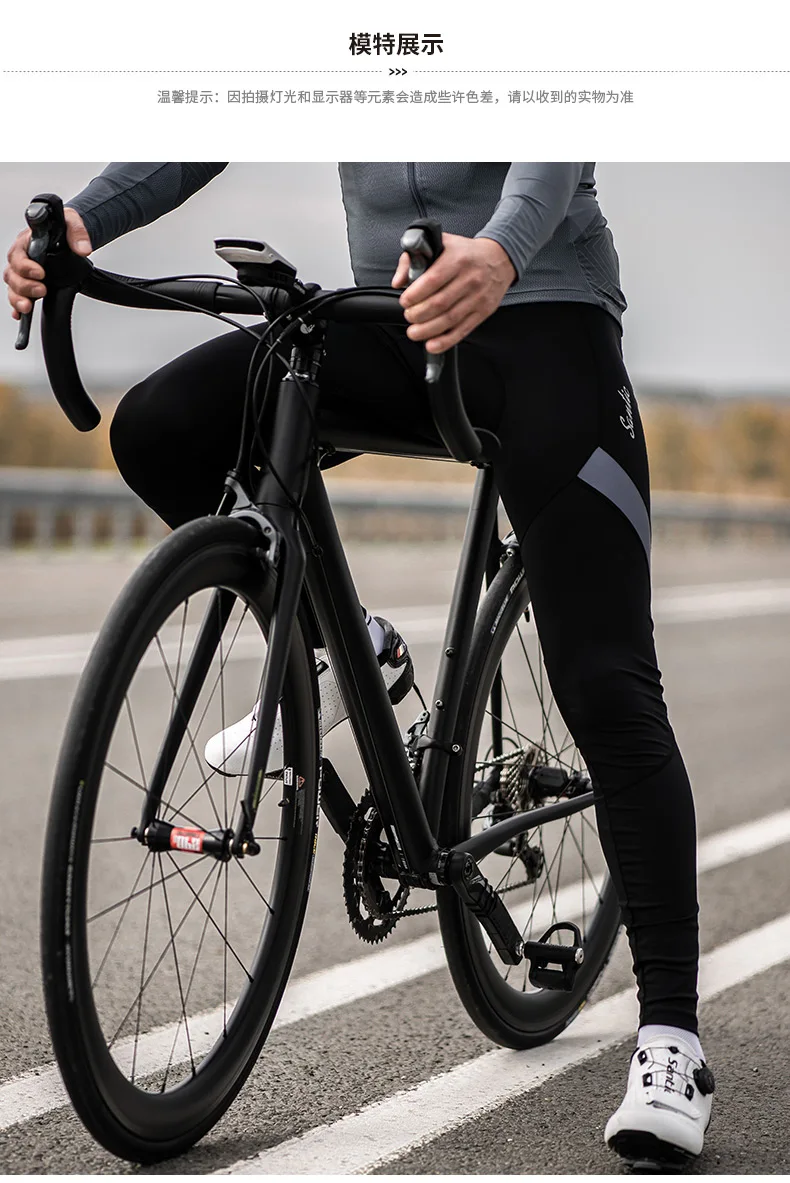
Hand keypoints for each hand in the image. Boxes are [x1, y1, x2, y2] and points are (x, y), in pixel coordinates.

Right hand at [5, 207, 91, 320]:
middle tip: (41, 290)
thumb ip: (77, 233)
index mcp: (27, 241)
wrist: (66, 231)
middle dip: (25, 285)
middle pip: (13, 273)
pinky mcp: (27, 281)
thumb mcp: (72, 222)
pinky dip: (16, 305)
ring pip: (13, 286)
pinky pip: (17, 294)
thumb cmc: (63, 225)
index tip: (40, 273)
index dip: (27, 266)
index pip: (19, 254)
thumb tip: (84, 249)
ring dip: (18, 298)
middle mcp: (21, 256)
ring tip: (28, 307)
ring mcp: (22, 270)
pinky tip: (20, 314)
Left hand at [391, 232, 515, 352]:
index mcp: (457, 260)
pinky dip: (445, 341)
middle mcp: (469, 279)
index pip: (432, 280)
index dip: (414, 295)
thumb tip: (399, 281)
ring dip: (427, 330)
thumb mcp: (440, 244)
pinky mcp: (483, 312)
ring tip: (414, 332)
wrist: (499, 258)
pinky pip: (462, 330)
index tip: (405, 301)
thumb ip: (413, 259)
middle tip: (409, 316)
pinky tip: (432, 345)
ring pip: (449, 319)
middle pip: (439, 303)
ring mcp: (477, 297)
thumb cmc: (466, 253)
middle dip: (418, 314)